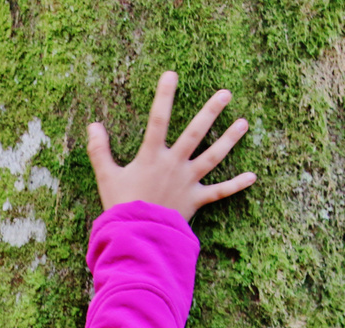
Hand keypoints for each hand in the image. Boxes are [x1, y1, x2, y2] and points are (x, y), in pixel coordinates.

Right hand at [86, 72, 255, 220]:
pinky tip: (252, 176)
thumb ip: (99, 150)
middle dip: (210, 112)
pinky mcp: (196, 200)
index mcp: (151, 157)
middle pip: (195, 134)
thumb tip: (92, 125)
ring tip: (243, 123)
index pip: (158, 120)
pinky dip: (235, 185)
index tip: (171, 75)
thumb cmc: (120, 206)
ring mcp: (188, 182)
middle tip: (226, 93)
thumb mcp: (105, 176)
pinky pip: (219, 192)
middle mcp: (173, 165)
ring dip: (229, 140)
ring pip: (213, 157)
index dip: (163, 96)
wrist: (136, 236)